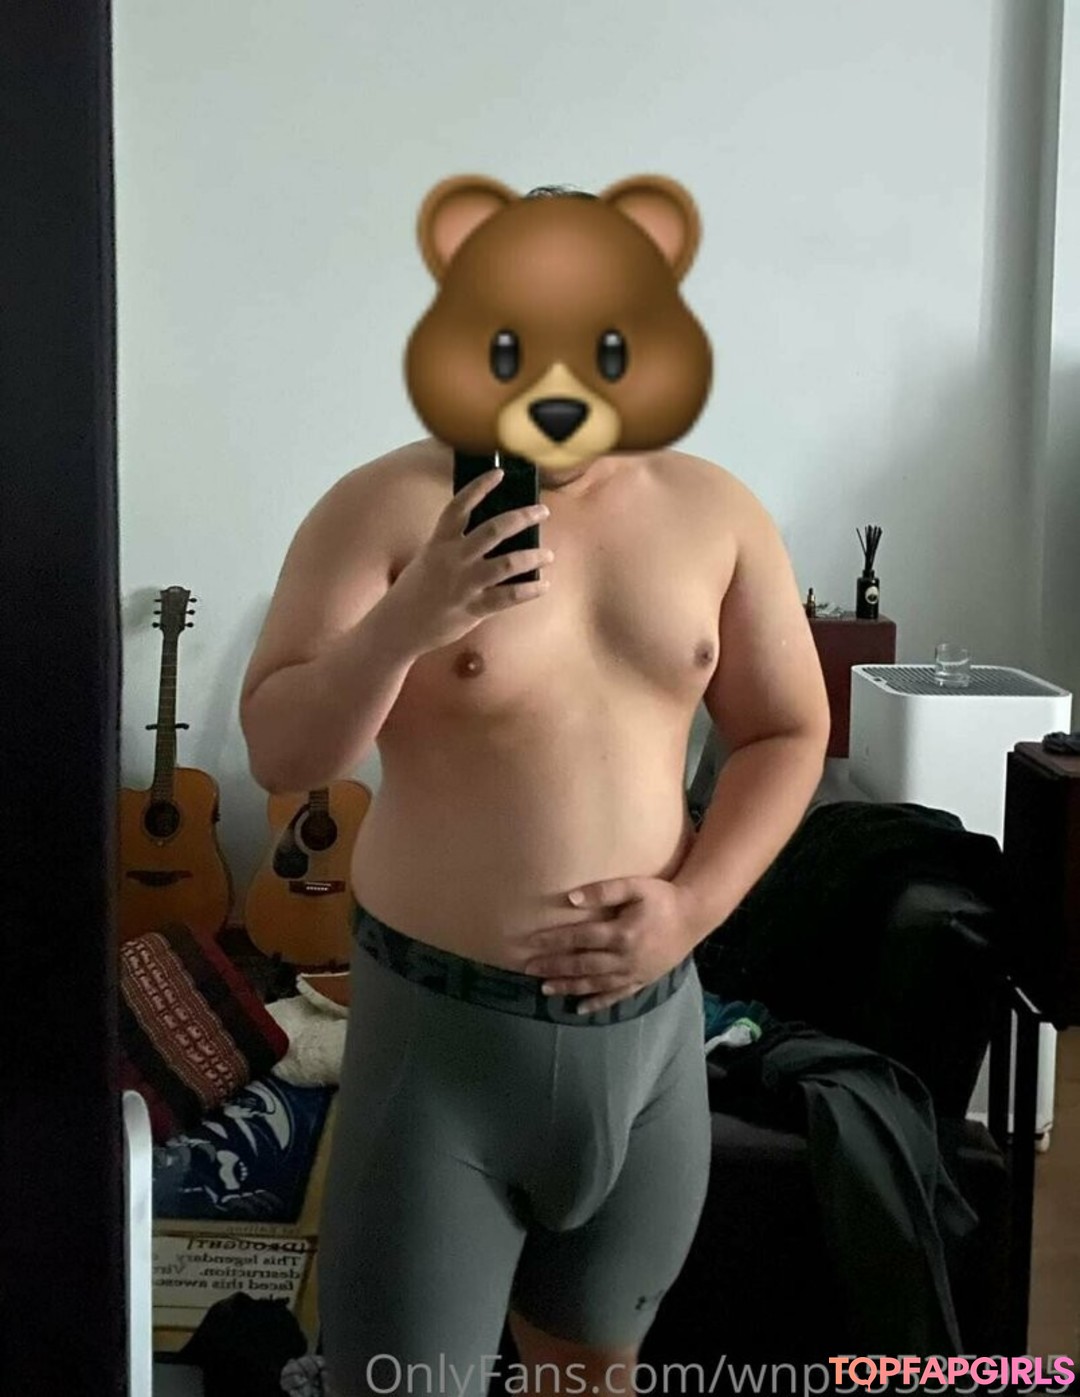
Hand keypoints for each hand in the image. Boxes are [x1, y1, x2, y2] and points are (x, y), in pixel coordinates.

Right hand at [383, 467, 554, 655]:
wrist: (398, 626)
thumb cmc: (416, 590)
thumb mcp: (429, 559)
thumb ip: (454, 546)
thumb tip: (492, 534)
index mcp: (439, 543)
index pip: (459, 506)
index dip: (479, 487)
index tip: (500, 473)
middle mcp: (453, 559)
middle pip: (492, 530)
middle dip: (521, 518)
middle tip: (542, 511)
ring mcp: (464, 584)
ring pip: (506, 564)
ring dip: (532, 557)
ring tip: (548, 555)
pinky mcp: (472, 609)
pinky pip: (507, 597)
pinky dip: (528, 591)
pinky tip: (543, 586)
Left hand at [507, 876, 702, 1013]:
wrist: (695, 916)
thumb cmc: (663, 897)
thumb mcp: (636, 886)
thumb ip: (604, 891)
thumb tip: (570, 899)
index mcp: (621, 933)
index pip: (579, 938)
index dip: (553, 941)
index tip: (531, 943)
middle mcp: (624, 958)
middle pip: (582, 964)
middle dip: (554, 967)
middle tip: (528, 970)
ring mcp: (633, 972)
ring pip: (595, 983)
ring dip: (569, 987)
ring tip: (546, 989)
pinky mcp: (642, 981)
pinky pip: (617, 996)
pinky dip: (598, 1003)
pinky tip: (580, 1008)